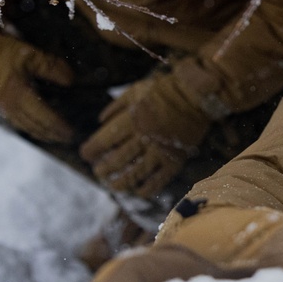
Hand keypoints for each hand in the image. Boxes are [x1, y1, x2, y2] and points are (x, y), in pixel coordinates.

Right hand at [0, 34, 74, 142]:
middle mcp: (7, 104)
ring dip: (38, 133)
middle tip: (66, 139)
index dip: (58, 127)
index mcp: (18, 94)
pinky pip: (11, 120)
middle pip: (32, 125)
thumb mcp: (28, 54)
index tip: (71, 133)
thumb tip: (70, 81)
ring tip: (51, 137)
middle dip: (50, 134)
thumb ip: (51, 67)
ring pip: (21, 125)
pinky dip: (24, 126)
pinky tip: (30, 126)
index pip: (43, 117)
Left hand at [79, 72, 211, 196]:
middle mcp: (145, 137)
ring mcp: (161, 150)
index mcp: (131, 120)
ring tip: (113, 186)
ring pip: (137, 173)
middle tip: (98, 172)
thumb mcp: (135, 90)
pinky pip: (160, 179)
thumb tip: (100, 120)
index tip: (86, 155)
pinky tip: (139, 191)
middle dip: (104, 169)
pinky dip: (149, 188)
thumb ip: (116, 105)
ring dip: (122, 182)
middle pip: (118, 160)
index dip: (92, 150)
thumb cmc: (163, 90)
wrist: (196, 96)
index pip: (105, 140)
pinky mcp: (176, 158)